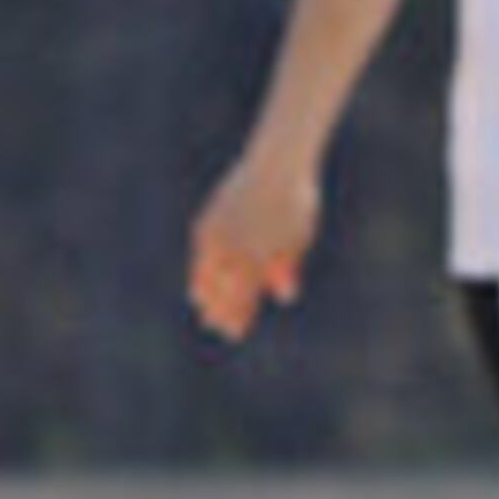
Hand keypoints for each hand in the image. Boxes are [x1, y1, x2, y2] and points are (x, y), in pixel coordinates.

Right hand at [186, 161, 315, 343]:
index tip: (234, 333)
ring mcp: (216, 237)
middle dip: (218, 311)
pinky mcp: (206, 222)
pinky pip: (201, 254)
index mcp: (258, 260)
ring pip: (203, 274)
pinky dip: (200, 269)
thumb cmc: (295, 204)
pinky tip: (201, 278)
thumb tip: (284, 296)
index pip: (241, 300)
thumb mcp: (298, 238)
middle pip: (220, 292)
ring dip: (204, 292)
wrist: (275, 166)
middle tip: (216, 327)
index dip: (237, 319)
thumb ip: (287, 268)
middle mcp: (233, 251)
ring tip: (204, 307)